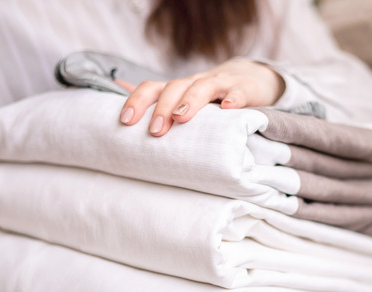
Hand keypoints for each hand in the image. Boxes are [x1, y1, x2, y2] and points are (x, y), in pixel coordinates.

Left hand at [117, 59, 284, 136]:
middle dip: (163, 107)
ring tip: (181, 118)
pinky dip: (234, 98)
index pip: (153, 88)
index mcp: (180, 88)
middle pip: (176, 87)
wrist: (253, 80)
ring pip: (204, 86)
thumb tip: (118, 88)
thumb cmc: (212, 96)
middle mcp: (197, 82)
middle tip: (155, 131)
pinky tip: (228, 108)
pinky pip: (239, 91)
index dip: (138, 101)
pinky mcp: (245, 89)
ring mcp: (222, 84)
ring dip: (191, 100)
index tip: (126, 121)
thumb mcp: (184, 97)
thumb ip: (156, 96)